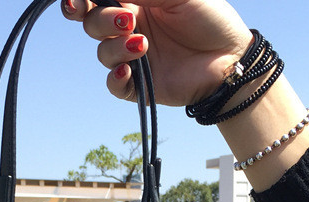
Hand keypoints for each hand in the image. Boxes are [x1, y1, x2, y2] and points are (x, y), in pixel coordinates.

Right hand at [61, 0, 251, 106]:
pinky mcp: (140, 86)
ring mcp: (134, 58)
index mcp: (135, 2)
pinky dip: (115, 77)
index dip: (79, 1)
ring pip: (103, 53)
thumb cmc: (209, 17)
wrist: (231, 57)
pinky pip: (114, 84)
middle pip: (93, 24)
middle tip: (126, 19)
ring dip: (115, 47)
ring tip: (142, 44)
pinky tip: (128, 69)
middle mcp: (130, 28)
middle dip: (101, 20)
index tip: (77, 3)